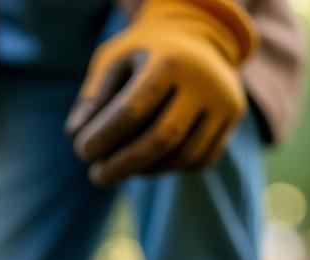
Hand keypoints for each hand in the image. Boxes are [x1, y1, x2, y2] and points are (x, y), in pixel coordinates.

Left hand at [66, 0, 256, 186]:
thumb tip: (75, 132)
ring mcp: (224, 101)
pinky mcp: (233, 118)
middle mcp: (204, 81)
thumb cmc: (144, 51)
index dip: (104, 138)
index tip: (82, 152)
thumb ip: (93, 95)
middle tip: (97, 176)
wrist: (198, 34)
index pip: (133, 111)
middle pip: (162, 138)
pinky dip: (170, 168)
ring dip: (146, 171)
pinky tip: (148, 165)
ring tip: (119, 169)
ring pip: (184, 155)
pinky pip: (201, 159)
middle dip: (124, 164)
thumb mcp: (113, 60)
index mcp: (170, 61)